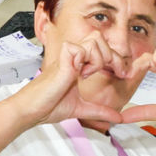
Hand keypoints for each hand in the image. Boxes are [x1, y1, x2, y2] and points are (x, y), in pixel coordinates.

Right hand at [11, 34, 132, 126]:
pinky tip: (80, 74)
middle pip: (99, 38)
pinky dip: (87, 61)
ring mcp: (67, 57)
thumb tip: (117, 118)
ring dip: (99, 58)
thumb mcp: (82, 109)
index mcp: (78, 64)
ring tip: (89, 74)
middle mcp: (74, 58)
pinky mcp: (62, 61)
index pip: (101, 48)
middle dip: (113, 55)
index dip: (115, 58)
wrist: (32, 111)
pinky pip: (80, 49)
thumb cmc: (49, 106)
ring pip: (94, 40)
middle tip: (116, 72)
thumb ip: (100, 111)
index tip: (122, 74)